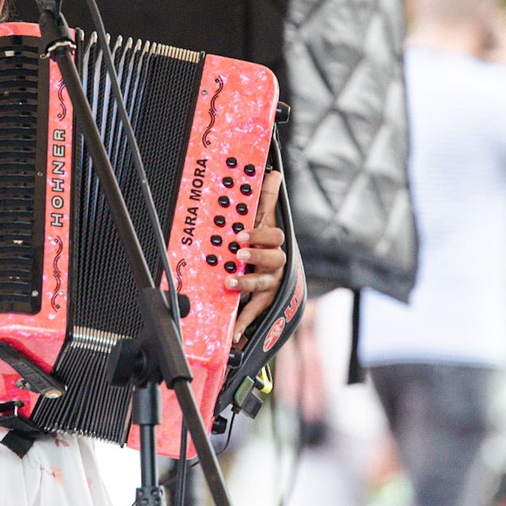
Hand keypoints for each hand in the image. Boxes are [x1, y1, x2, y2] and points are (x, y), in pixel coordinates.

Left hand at [228, 170, 286, 342]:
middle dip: (256, 257)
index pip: (274, 237)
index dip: (259, 235)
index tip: (241, 234)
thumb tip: (273, 172)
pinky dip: (244, 324)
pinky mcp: (264, 303)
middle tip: (238, 254)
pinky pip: (255, 314)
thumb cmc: (261, 245)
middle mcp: (276, 265)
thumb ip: (266, 199)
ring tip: (230, 283)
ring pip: (264, 285)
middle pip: (275, 260)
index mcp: (273, 244)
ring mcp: (271, 285)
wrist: (270, 277)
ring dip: (247, 285)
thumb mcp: (261, 222)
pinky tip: (233, 334)